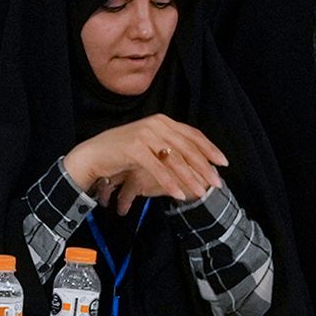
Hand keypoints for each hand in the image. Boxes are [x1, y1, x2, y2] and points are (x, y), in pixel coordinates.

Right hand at [60, 114, 228, 204]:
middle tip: (217, 182)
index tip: (223, 162)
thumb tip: (195, 159)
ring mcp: (145, 135)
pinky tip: (179, 194)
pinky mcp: (134, 148)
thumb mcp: (149, 144)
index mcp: (162, 121)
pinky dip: (170, 182)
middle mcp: (156, 124)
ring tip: (201, 191)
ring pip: (175, 159)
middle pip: (188, 147)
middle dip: (205, 166)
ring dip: (190, 177)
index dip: (210, 148)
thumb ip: (169, 146)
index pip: (192, 134)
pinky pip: (158, 168)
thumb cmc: (122, 152)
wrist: (93, 155)